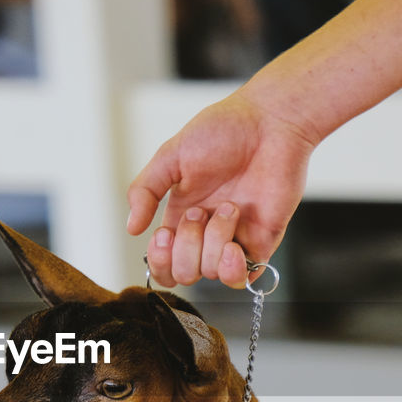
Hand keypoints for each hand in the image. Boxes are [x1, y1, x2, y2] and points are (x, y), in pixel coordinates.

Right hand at [126, 90, 316, 288]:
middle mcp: (206, 232)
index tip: (163, 234)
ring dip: (213, 241)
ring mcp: (234, 238)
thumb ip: (145, 190)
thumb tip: (131, 228)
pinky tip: (232, 246)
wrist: (270, 123)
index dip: (159, 259)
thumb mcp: (170, 155)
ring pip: (209, 273)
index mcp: (181, 215)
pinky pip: (243, 279)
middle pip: (183, 273)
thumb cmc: (223, 130)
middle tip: (199, 212)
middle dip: (186, 246)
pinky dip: (232, 269)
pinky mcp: (262, 241)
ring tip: (229, 207)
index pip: (163, 262)